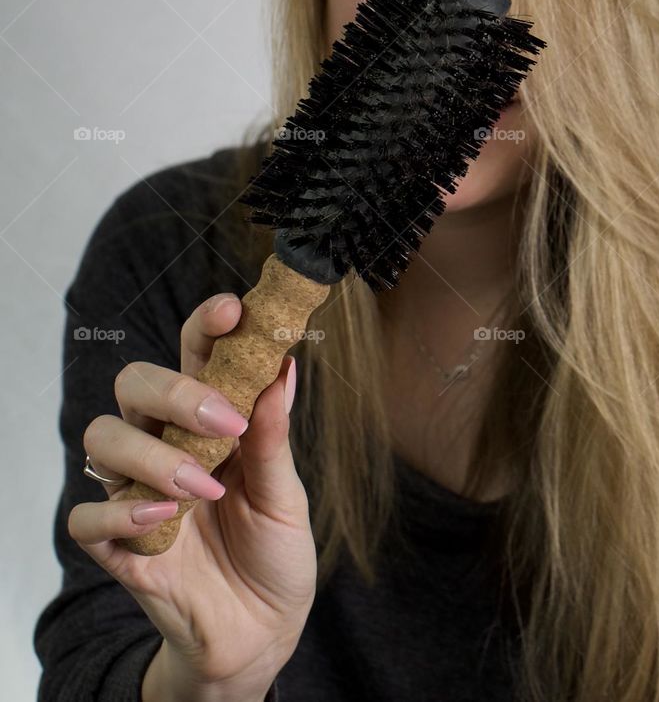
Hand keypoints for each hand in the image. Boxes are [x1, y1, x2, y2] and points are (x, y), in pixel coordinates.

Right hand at [68, 293, 315, 690]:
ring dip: (153, 454)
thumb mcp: (286, 496)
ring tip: (204, 485)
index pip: (193, 355)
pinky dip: (120, 511)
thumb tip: (283, 368)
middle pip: (134, 384)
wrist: (262, 634)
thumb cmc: (274, 553)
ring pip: (103, 439)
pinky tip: (165, 516)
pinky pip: (87, 518)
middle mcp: (165, 445)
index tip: (232, 309)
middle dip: (174, 389)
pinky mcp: (118, 547)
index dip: (205, 325)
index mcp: (209, 420)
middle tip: (223, 418)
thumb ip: (274, 439)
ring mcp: (136, 493)